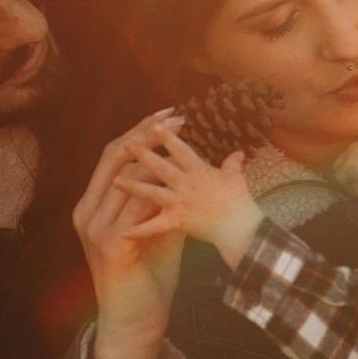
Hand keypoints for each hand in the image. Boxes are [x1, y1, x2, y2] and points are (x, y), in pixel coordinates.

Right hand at [75, 112, 185, 358]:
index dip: (139, 131)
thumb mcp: (155, 229)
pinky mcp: (110, 246)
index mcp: (94, 206)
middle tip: (177, 116)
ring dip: (155, 156)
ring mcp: (95, 229)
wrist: (134, 320)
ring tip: (182, 137)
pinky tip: (178, 176)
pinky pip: (134, 210)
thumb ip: (162, 200)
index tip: (168, 114)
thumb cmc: (147, 276)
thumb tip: (186, 171)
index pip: (113, 156)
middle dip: (146, 133)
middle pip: (114, 158)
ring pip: (124, 179)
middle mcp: (88, 212)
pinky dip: (155, 190)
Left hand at [118, 123, 265, 267]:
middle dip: (143, 155)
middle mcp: (186, 184)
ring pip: (152, 193)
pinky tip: (124, 233)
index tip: (154, 125)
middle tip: (127, 145)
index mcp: (199, 171)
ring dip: (133, 188)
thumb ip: (232, 165)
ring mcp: (180, 203)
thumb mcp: (237, 179)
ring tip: (116, 182)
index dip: (168, 137)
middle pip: (161, 167)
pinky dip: (140, 231)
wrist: (241, 228)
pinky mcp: (178, 222)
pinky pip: (155, 227)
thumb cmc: (240, 202)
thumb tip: (238, 153)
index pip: (181, 151)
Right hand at [327, 134, 357, 197]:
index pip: (336, 176)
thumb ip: (353, 190)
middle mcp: (348, 152)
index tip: (346, 188)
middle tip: (349, 177)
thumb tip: (349, 188)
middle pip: (337, 162)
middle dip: (341, 170)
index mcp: (347, 166)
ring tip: (357, 166)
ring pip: (347, 152)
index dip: (340, 184)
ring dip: (349, 159)